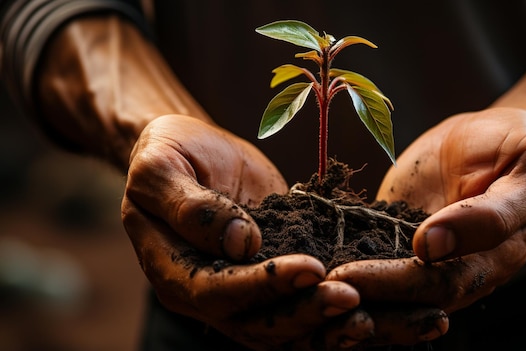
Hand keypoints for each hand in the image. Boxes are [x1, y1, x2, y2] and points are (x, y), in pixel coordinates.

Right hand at [121, 114, 371, 349]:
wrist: (191, 150)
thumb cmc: (170, 152)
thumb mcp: (160, 167)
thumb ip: (189, 205)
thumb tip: (239, 242)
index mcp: (172, 269)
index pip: (216, 291)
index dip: (264, 285)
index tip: (311, 268)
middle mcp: (205, 292)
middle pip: (254, 323)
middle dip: (303, 313)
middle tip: (351, 298)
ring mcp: (240, 290)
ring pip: (280, 329)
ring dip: (322, 328)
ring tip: (364, 319)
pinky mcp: (270, 278)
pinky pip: (296, 307)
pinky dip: (327, 317)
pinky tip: (362, 311)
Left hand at [327, 107, 525, 345]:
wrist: (491, 134)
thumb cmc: (516, 148)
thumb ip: (491, 214)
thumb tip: (432, 247)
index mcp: (493, 261)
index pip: (441, 286)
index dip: (394, 285)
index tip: (348, 277)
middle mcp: (457, 270)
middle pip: (405, 298)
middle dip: (358, 293)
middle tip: (312, 286)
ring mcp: (424, 257)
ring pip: (386, 288)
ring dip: (346, 292)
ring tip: (302, 286)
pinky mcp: (397, 238)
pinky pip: (370, 255)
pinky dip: (341, 265)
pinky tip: (306, 267)